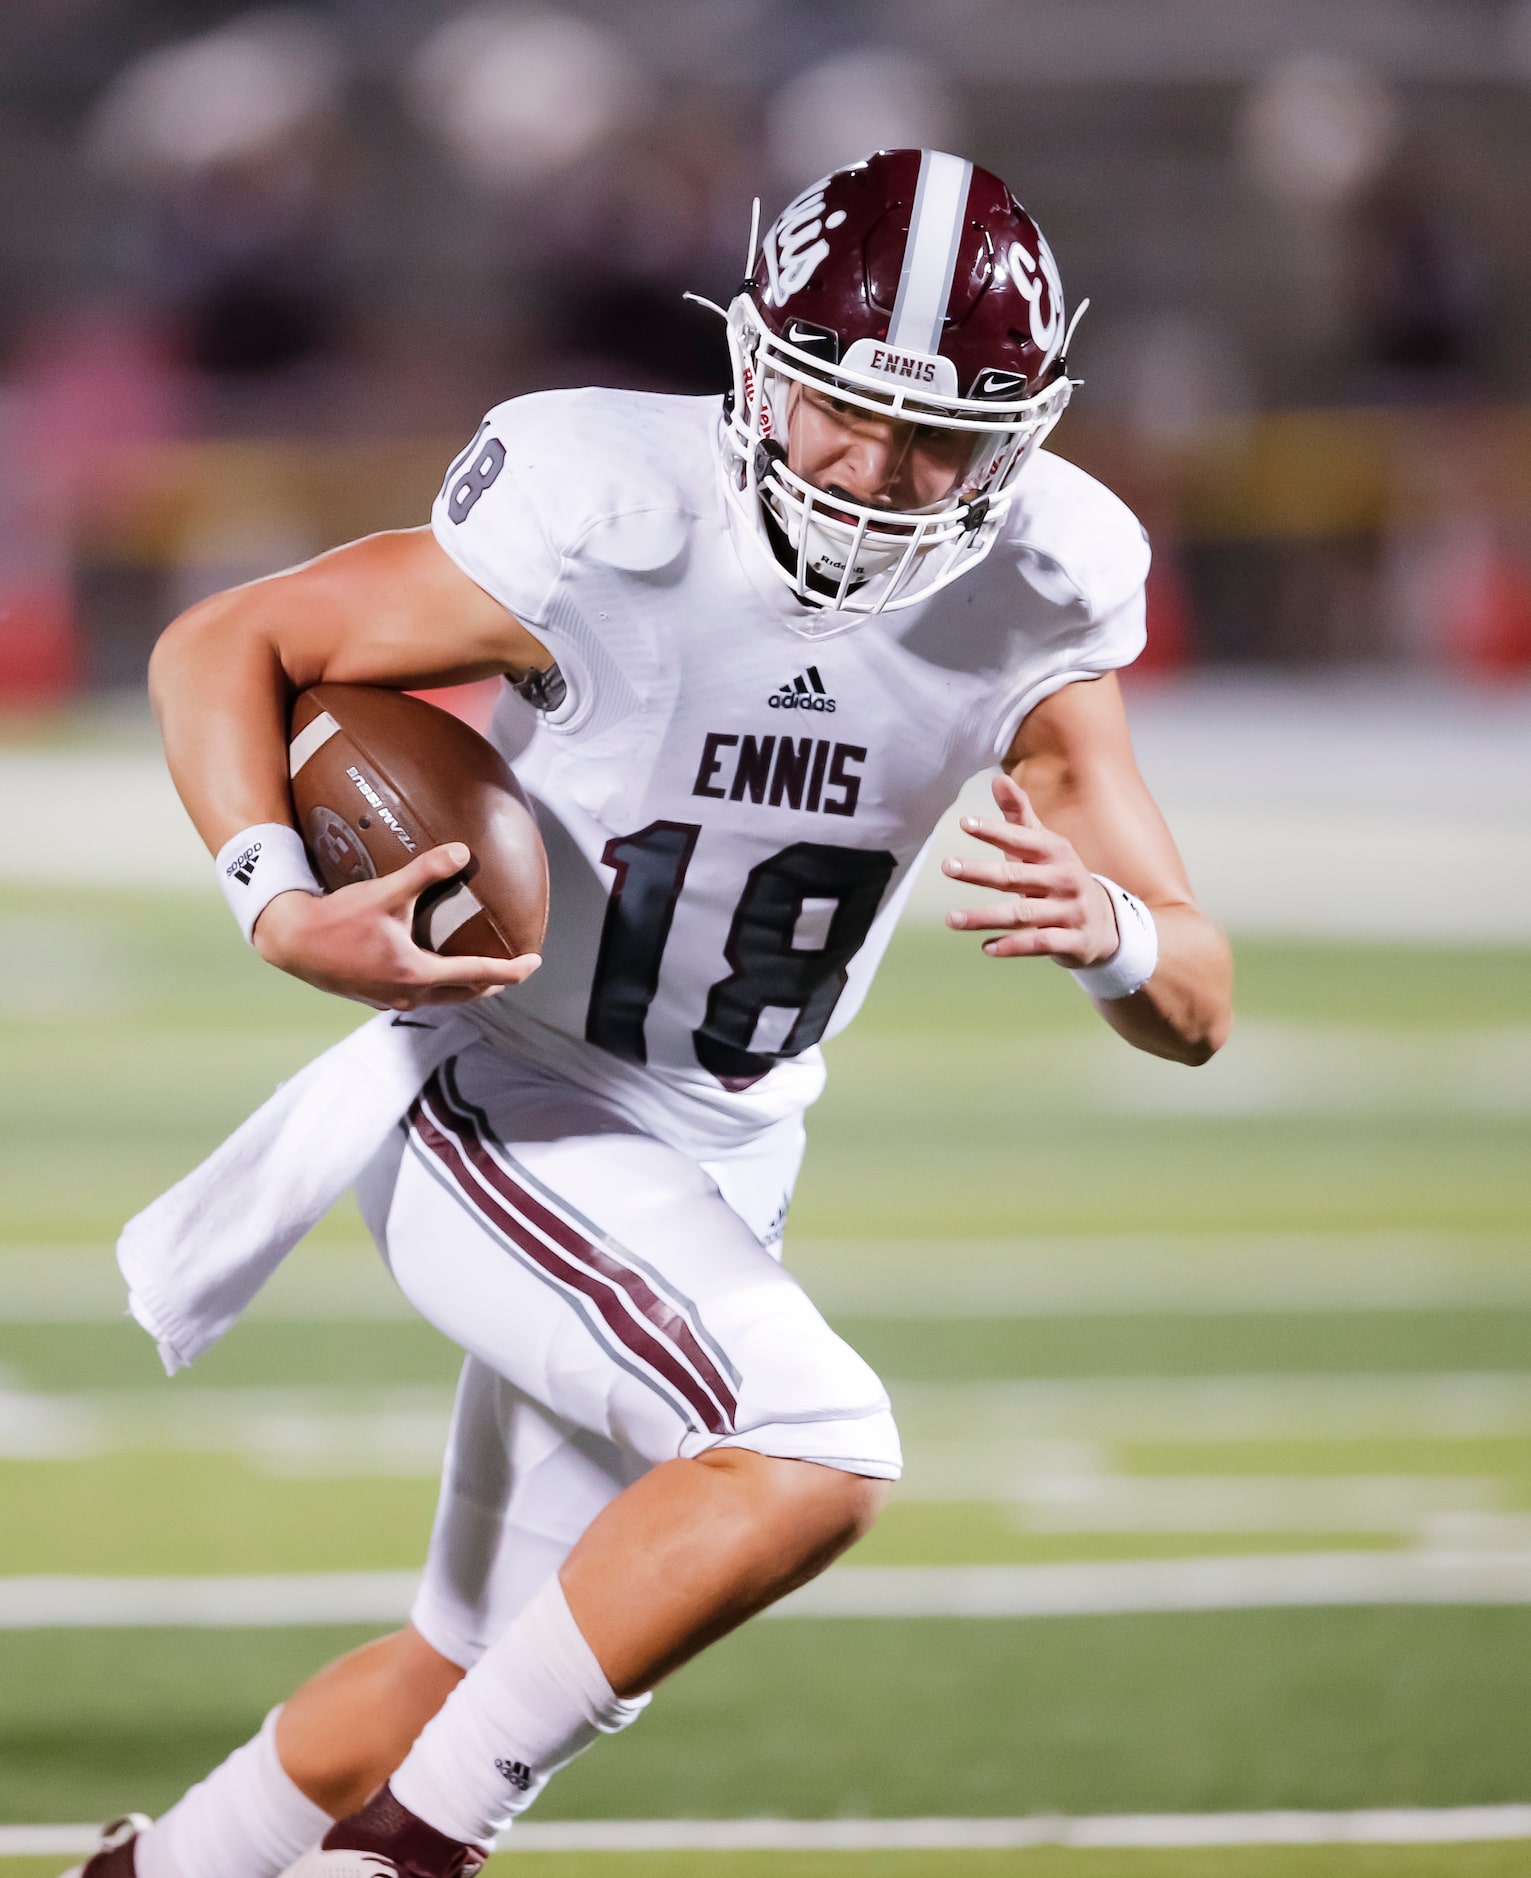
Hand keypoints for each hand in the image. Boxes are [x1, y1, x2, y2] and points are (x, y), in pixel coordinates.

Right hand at [253, 841, 540, 1009]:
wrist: (291, 941)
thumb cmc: (337, 918)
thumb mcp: (385, 892)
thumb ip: (425, 871)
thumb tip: (463, 851)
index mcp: (416, 973)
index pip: (478, 974)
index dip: (511, 970)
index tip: (534, 962)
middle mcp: (408, 994)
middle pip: (465, 994)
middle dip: (493, 983)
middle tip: (515, 968)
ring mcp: (390, 999)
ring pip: (442, 999)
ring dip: (465, 986)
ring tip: (483, 971)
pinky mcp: (375, 996)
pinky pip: (421, 995)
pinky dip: (440, 985)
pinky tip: (436, 967)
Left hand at [942, 774, 1120, 965]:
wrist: (1106, 923)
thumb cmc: (1060, 877)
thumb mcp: (1044, 846)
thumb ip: (1019, 816)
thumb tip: (997, 779)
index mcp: (1057, 852)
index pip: (1022, 839)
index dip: (995, 831)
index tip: (965, 823)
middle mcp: (1065, 879)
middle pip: (1016, 876)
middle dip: (980, 872)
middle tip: (947, 866)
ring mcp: (1070, 911)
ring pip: (1022, 913)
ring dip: (984, 917)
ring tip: (951, 919)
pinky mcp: (1073, 941)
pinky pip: (1039, 943)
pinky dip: (1012, 946)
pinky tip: (986, 947)